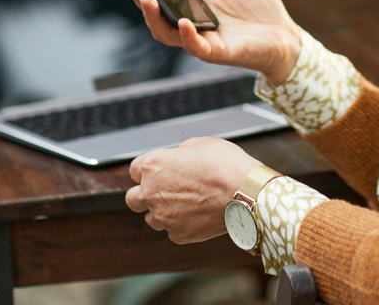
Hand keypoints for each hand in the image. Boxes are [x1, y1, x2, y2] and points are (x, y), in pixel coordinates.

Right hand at [122, 0, 300, 84]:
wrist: (284, 33)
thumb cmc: (256, 8)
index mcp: (191, 5)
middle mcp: (191, 24)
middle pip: (157, 15)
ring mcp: (203, 39)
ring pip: (168, 33)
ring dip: (155, 17)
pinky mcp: (218, 52)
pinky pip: (196, 47)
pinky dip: (187, 35)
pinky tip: (182, 22)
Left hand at [125, 136, 260, 243]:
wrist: (246, 192)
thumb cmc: (226, 164)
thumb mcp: (200, 144)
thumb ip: (180, 153)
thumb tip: (178, 159)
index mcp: (153, 166)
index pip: (134, 169)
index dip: (148, 168)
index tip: (159, 170)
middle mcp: (152, 193)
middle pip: (132, 198)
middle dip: (144, 193)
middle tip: (164, 189)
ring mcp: (163, 217)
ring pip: (151, 218)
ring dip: (162, 211)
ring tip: (185, 202)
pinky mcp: (178, 235)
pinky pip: (172, 230)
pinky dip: (181, 223)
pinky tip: (198, 213)